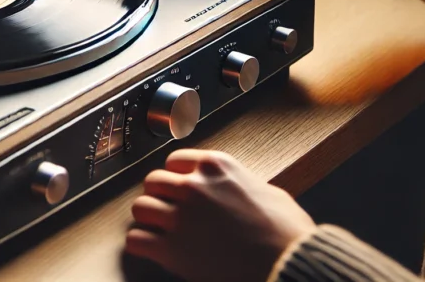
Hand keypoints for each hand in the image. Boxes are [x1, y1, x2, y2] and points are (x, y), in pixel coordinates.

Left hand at [126, 149, 316, 281]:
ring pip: (140, 207)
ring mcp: (180, 217)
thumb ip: (239, 182)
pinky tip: (150, 248)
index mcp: (216, 167)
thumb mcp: (266, 190)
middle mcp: (193, 186)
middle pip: (153, 181)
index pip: (174, 161)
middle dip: (159, 196)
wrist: (288, 263)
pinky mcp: (172, 249)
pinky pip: (136, 239)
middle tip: (167, 209)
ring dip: (148, 218)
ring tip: (157, 228)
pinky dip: (140, 245)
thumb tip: (234, 188)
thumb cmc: (286, 232)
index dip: (176, 177)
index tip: (177, 187)